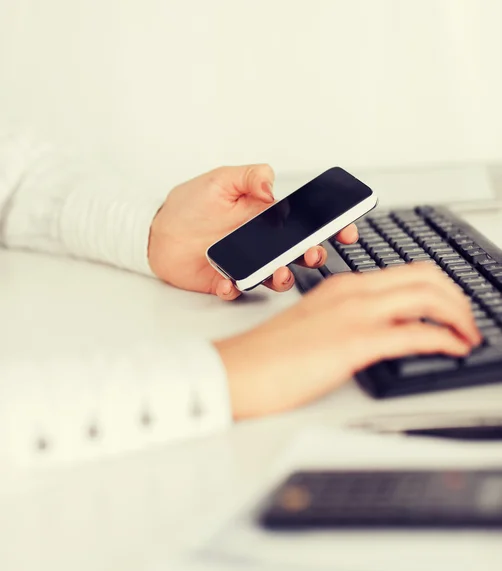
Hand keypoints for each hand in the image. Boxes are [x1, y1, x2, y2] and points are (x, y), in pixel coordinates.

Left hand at [148, 164, 357, 299]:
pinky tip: (229, 280)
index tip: (345, 228)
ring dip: (282, 277)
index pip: (304, 222)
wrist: (156, 232)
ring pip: (275, 276)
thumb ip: (249, 176)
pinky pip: (237, 290)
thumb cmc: (188, 205)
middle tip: (312, 252)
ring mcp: (245, 264)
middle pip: (297, 253)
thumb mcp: (219, 180)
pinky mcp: (225, 281)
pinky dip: (236, 288)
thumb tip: (272, 186)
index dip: (328, 226)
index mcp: (264, 217)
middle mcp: (259, 243)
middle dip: (312, 254)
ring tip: (277, 271)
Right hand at [214, 264, 481, 418]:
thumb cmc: (268, 354)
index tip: (451, 308)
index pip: (407, 272)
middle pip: (427, 278)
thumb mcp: (315, 326)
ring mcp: (354, 314)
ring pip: (429, 297)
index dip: (440, 288)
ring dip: (459, 316)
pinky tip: (456, 349)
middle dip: (458, 298)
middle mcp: (353, 292)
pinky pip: (417, 332)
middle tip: (467, 321)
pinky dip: (447, 339)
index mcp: (343, 286)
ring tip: (468, 335)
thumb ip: (347, 321)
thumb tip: (377, 334)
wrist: (238, 370)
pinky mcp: (354, 342)